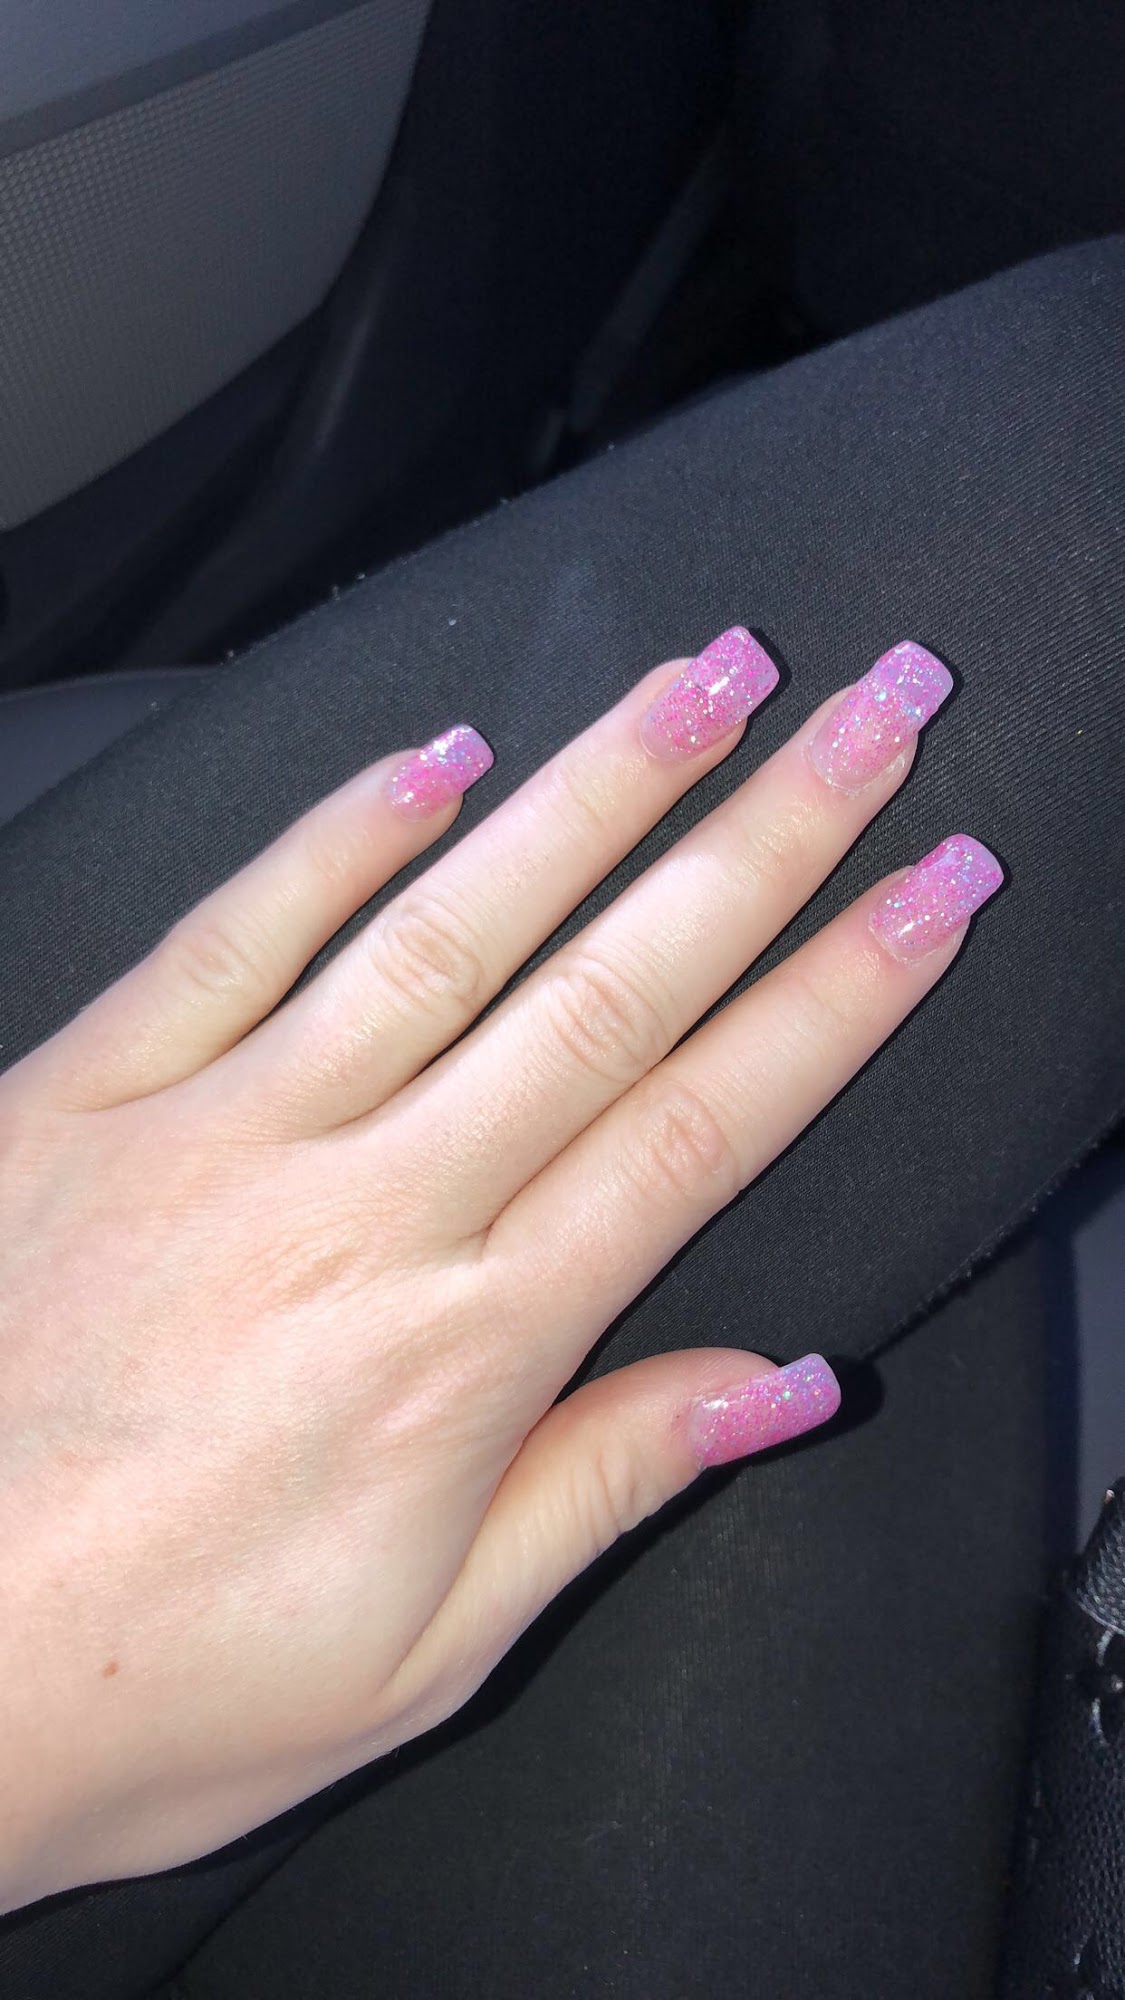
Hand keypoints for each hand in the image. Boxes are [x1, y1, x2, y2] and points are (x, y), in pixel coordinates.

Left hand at [0, 631, 998, 1909]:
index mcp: (458, 1346)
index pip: (699, 1125)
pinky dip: (339, 833)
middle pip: (609, 987)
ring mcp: (218, 1133)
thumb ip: (603, 1485)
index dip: (838, 995)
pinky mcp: (84, 1100)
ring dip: (592, 788)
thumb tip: (781, 1384)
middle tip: (871, 712)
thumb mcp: (420, 1654)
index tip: (932, 887)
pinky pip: (232, 933)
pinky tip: (433, 758)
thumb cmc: (146, 1687)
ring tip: (706, 678)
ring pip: (446, 926)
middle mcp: (359, 1208)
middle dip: (766, 839)